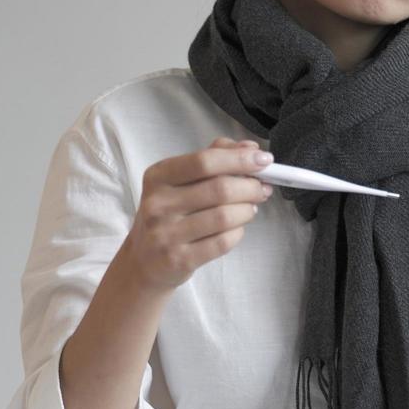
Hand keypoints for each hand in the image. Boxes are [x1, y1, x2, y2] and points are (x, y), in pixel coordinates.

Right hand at [124, 137, 273, 289]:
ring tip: (250, 208)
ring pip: (225, 216)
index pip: (204, 161)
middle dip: (250, 187)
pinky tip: (236, 228)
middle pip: (219, 189)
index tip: (264, 160)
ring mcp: (166, 234)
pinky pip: (223, 242)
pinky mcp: (179, 259)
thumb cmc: (170, 214)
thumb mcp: (181, 181)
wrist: (144, 260)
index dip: (239, 159)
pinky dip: (238, 233)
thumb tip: (250, 148)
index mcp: (159, 176)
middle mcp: (158, 204)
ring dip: (247, 210)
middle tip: (262, 188)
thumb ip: (215, 158)